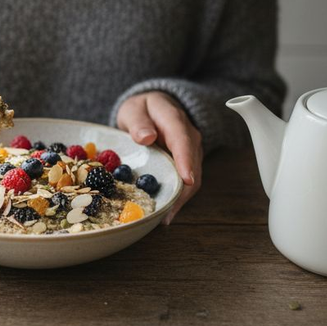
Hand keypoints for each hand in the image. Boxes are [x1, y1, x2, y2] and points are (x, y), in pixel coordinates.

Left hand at [116, 91, 202, 224]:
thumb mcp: (134, 110)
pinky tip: (166, 213)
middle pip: (192, 165)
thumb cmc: (142, 110)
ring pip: (193, 177)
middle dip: (182, 189)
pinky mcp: (188, 163)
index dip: (185, 160)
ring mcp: (192, 151)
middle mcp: (189, 136)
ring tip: (165, 217)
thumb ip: (138, 122)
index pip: (183, 140)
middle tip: (167, 211)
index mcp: (174, 119)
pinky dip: (178, 197)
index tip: (186, 179)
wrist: (155, 108)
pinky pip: (187, 182)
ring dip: (180, 198)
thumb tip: (146, 137)